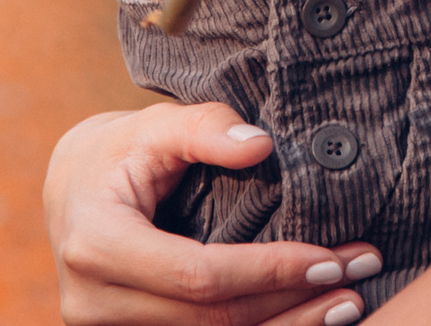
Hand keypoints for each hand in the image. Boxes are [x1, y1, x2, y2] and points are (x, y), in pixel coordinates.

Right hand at [45, 102, 381, 325]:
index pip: (196, 275)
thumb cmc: (121, 151)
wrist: (72, 190)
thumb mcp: (157, 124)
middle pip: (209, 320)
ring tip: (347, 305)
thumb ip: (206, 127)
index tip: (331, 259)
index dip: (267, 271)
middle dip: (291, 301)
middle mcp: (93, 301)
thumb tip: (261, 145)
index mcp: (96, 244)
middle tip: (358, 275)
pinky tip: (303, 317)